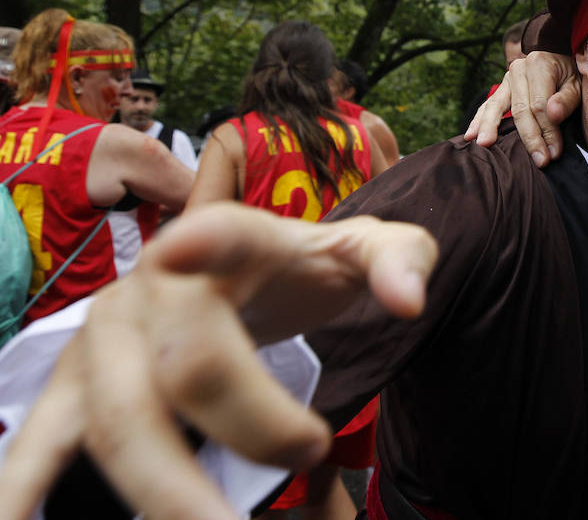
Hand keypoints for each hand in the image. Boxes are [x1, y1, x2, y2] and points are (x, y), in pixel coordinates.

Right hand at [0, 203, 437, 519]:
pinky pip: (39, 444)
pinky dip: (22, 488)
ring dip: (162, 490)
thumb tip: (410, 302)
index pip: (219, 234)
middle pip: (186, 365)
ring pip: (117, 420)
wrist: (238, 273)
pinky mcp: (70, 389)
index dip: (202, 243)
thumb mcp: (361, 251)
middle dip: (248, 428)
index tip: (181, 249)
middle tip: (309, 462)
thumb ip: (401, 260)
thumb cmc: (300, 269)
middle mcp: (152, 289)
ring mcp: (102, 340)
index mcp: (229, 243)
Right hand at [463, 50, 579, 166]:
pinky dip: (478, 121)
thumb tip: (552, 114)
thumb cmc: (568, 76)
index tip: (554, 152)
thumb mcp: (576, 85)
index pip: (540, 104)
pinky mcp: (500, 89)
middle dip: (530, 137)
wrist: (556, 59)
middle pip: (520, 109)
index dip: (547, 130)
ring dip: (491, 128)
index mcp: (539, 65)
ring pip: (496, 106)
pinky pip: (487, 106)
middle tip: (539, 160)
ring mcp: (506, 79)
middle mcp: (519, 70)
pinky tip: (470, 135)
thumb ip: (566, 100)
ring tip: (485, 145)